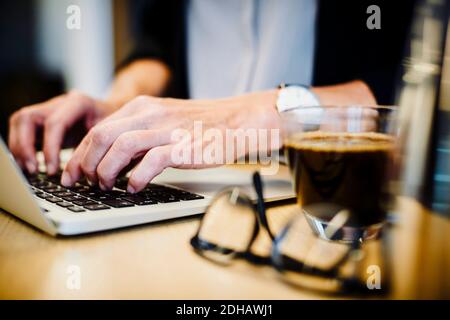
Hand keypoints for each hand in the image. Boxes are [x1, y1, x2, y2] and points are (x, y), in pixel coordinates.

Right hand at [8, 90, 113, 174]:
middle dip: (26, 147)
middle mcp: (60, 102)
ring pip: (20, 121)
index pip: (55, 124)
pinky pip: (23, 129)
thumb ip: (97, 147)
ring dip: (20, 147)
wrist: (117, 112)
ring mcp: (49, 108)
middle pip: (27, 118)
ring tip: (30, 169)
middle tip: (34, 170)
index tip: (53, 170)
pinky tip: (30, 165)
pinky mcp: (44, 118)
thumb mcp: (112, 133)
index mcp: (78, 102)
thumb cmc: (116, 124)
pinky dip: (23, 148)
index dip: (50, 148)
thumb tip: (83, 172)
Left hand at [61, 91, 279, 192]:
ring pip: (121, 147)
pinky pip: (151, 161)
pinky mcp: (183, 147)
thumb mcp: (163, 120)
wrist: (236, 121)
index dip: (81, 153)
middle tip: (83, 182)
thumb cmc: (200, 125)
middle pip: (102, 136)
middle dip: (85, 163)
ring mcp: (167, 129)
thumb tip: (113, 159)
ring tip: (106, 186)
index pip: (99, 129)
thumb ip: (138, 134)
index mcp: (142, 107)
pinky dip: (136, 177)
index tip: (74, 172)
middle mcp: (150, 114)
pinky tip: (133, 187)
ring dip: (106, 171)